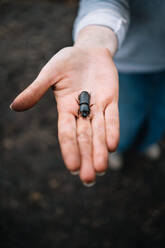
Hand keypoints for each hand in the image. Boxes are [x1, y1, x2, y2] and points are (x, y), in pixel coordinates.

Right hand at [10, 46, 118, 184]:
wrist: (89, 51)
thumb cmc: (67, 61)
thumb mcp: (49, 74)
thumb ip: (35, 91)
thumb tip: (14, 107)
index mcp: (65, 109)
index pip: (66, 133)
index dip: (69, 149)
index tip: (72, 167)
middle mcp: (82, 112)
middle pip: (84, 138)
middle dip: (86, 157)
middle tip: (88, 180)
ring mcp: (97, 107)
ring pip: (99, 132)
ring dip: (100, 150)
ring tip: (100, 170)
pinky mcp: (111, 100)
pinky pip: (113, 117)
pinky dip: (113, 130)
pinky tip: (113, 146)